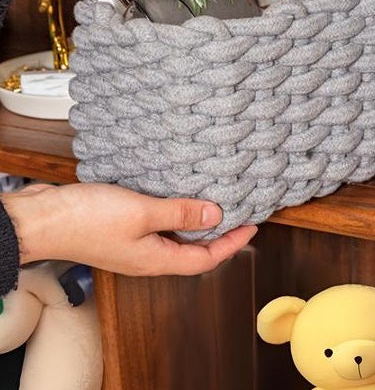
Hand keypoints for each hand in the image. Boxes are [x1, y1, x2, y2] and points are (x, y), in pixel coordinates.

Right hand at [1, 183, 256, 276]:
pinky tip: (176, 194)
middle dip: (220, 233)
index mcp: (157, 259)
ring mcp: (134, 244)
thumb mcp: (142, 213)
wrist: (41, 220)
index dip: (233, 243)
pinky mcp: (122, 229)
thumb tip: (215, 217)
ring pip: (176, 236)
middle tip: (239, 211)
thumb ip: (180, 215)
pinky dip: (173, 211)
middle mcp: (148, 256)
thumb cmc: (86, 220)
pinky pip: (157, 223)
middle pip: (194, 250)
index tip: (253, 225)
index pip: (207, 258)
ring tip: (214, 200)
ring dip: (196, 221)